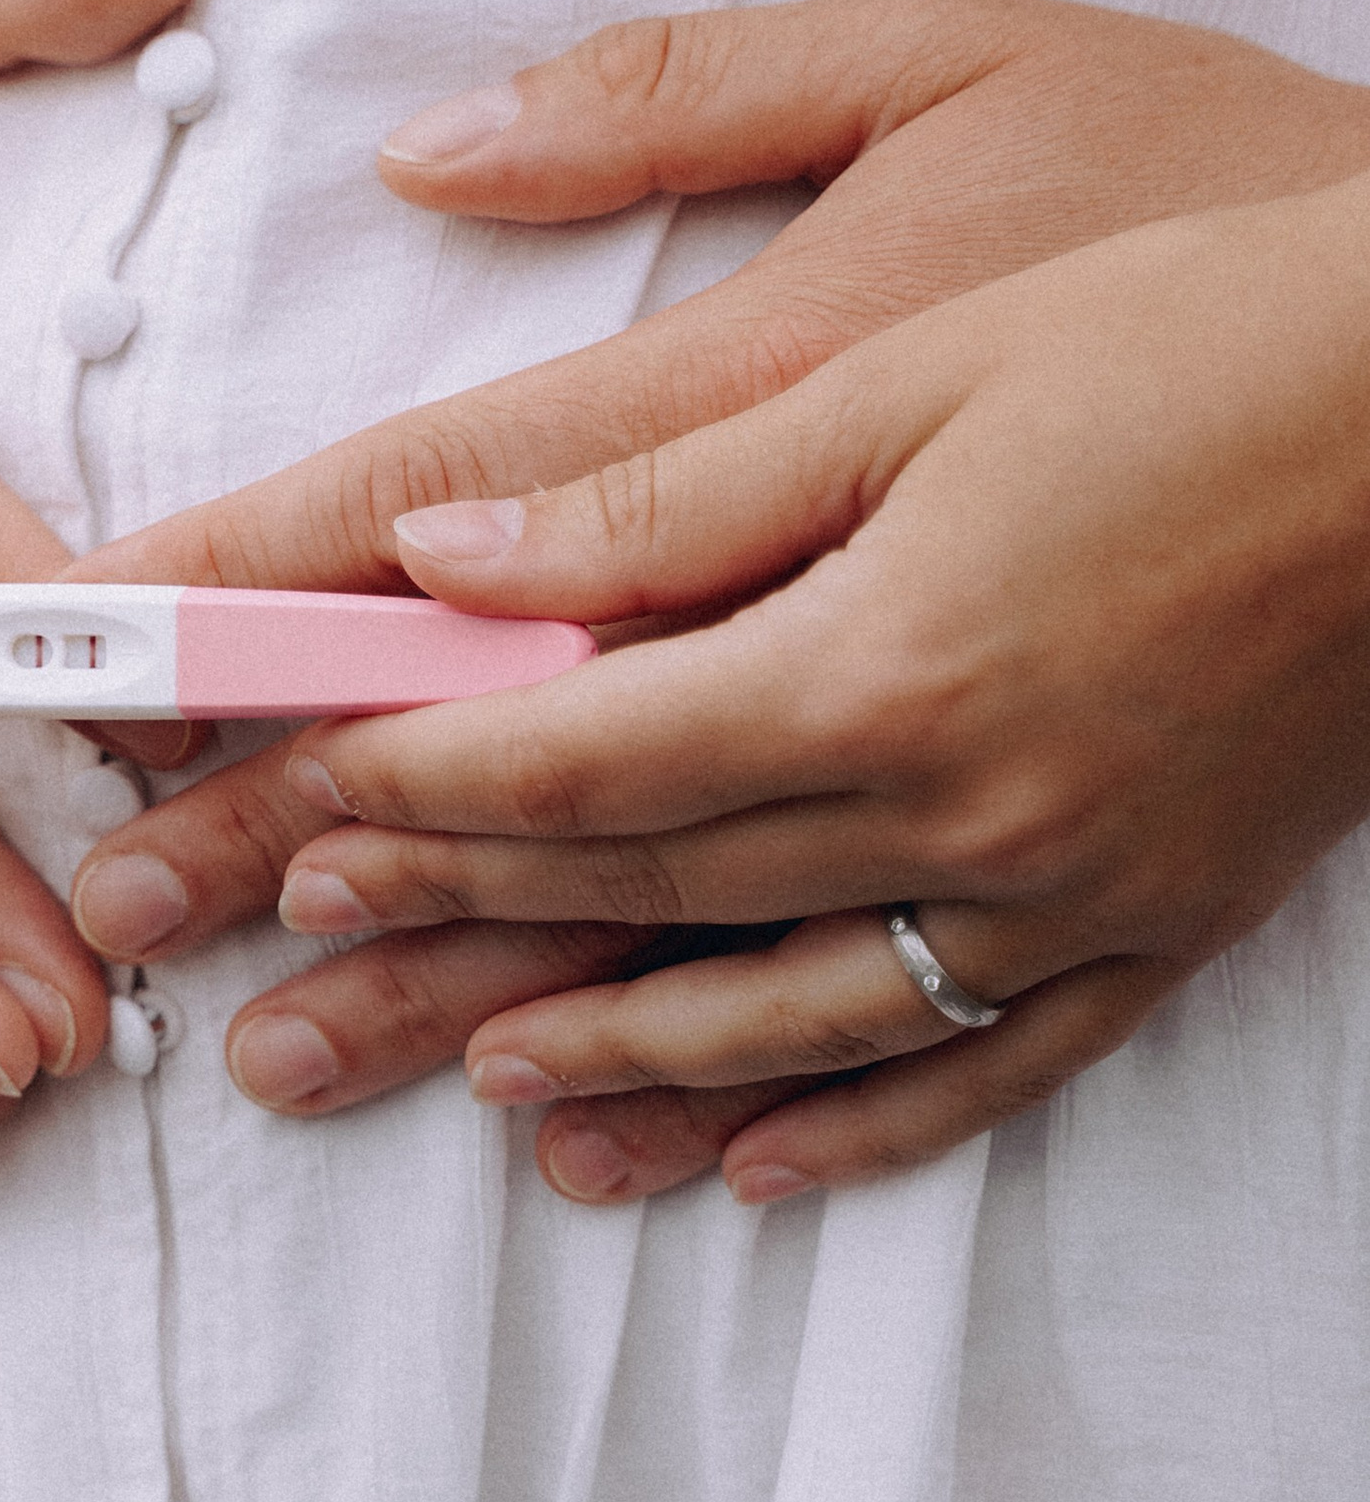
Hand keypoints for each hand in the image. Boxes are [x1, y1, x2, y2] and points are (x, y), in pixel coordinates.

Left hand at [270, 177, 1369, 1203]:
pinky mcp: (1170, 918)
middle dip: (457, 922)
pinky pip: (990, 1066)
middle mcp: (969, 813)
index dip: (416, 789)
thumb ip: (666, 496)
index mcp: (881, 663)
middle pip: (650, 889)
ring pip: (797, 1009)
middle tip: (308, 954)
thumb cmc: (1203, 334)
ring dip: (625, 1054)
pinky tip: (757, 1167)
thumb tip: (446, 558)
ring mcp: (1078, 891)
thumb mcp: (910, 367)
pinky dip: (860, 1123)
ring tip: (487, 1084)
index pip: (578, 760)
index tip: (298, 802)